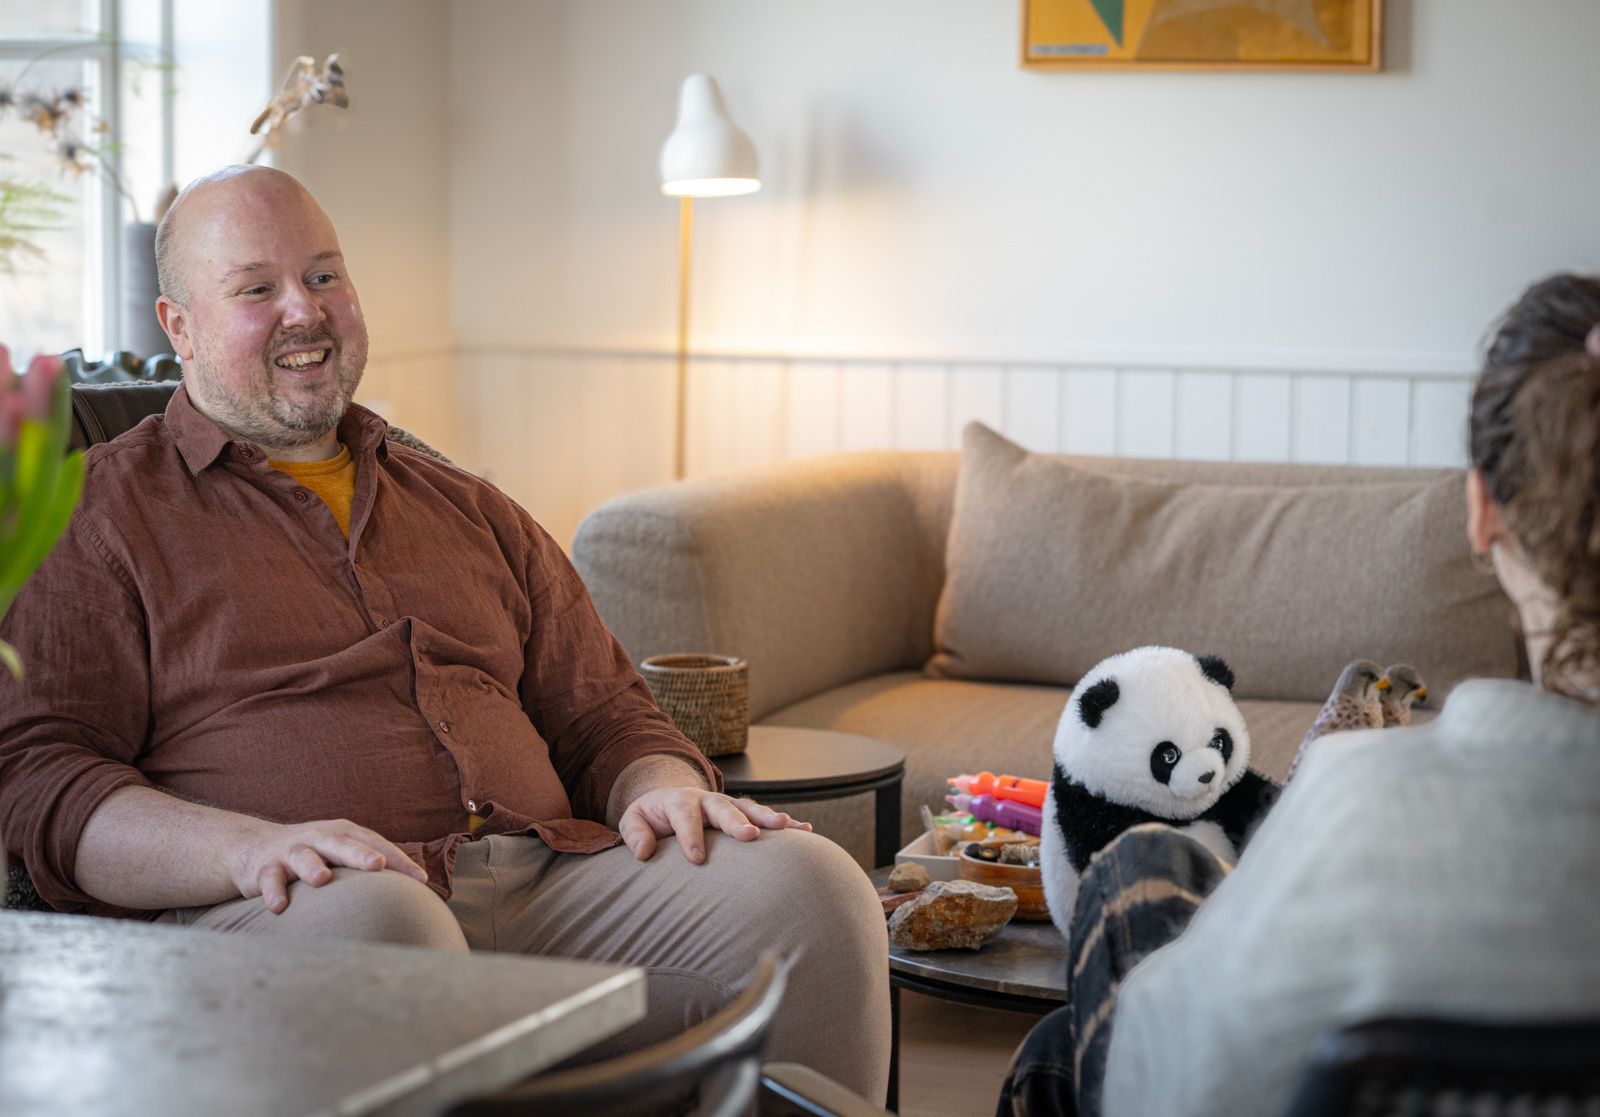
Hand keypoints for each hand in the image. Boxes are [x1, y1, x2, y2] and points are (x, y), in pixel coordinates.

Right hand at [230, 818, 426, 913]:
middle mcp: (319, 838)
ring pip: (303, 857)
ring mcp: (291, 851)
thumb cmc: (312, 854)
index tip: (420, 880)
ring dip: (312, 867)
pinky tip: (279, 907)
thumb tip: (417, 890)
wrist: (252, 848)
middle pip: (342, 844)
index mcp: (343, 833)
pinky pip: (269, 881)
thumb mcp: (340, 854)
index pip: (375, 843)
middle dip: (359, 854)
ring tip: (323, 879)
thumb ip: (370, 867)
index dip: (398, 860)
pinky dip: (273, 892)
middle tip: (378, 865)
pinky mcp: (264, 869)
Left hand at [618, 788, 811, 863]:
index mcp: (678, 801)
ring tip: (786, 827)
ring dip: (767, 817)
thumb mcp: (634, 819)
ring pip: (749, 809)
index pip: (683, 815)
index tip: (697, 858)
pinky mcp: (743, 814)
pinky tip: (805, 831)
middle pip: (722, 807)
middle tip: (749, 836)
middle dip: (736, 821)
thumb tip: (643, 852)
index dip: (690, 835)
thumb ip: (635, 833)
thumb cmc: (652, 817)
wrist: (669, 800)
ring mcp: (728, 805)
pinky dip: (785, 823)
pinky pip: (765, 817)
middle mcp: (707, 799)